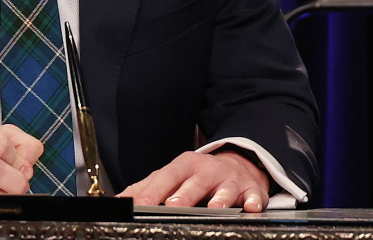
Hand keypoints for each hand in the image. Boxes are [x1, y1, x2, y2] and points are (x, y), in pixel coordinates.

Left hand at [118, 150, 269, 211]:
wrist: (236, 166)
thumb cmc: (197, 176)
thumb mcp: (172, 176)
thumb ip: (146, 187)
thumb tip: (118, 200)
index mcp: (184, 166)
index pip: (166, 177)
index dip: (154, 191)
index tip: (141, 204)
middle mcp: (207, 170)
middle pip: (194, 182)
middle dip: (184, 194)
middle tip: (173, 206)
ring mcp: (230, 180)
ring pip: (224, 189)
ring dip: (219, 198)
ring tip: (213, 207)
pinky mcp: (251, 190)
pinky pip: (254, 196)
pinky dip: (253, 202)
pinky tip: (251, 207)